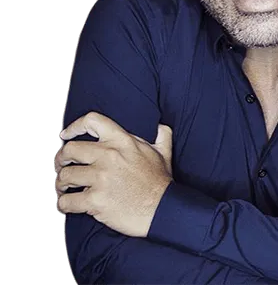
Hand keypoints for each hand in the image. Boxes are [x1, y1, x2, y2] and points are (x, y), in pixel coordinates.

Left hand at [54, 112, 172, 237]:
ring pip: (65, 176)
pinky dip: (62, 204)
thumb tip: (160, 126)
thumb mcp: (163, 152)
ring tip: (64, 188)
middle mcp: (109, 156)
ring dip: (60, 184)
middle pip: (70, 150)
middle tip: (62, 167)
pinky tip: (67, 204)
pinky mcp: (95, 201)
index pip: (92, 121)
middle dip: (61, 159)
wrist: (163, 210)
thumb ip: (161, 135)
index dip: (74, 126)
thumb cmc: (160, 182)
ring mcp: (101, 178)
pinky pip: (67, 201)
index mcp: (122, 141)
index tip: (66, 135)